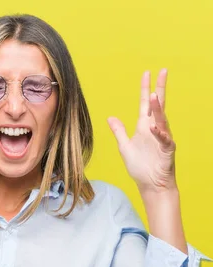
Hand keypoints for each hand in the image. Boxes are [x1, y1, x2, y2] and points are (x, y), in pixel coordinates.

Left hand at [107, 69, 176, 192]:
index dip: (145, 89)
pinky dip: (159, 133)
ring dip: (158, 108)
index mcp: (143, 127)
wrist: (150, 184)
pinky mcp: (167, 150)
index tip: (147, 74)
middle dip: (160, 88)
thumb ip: (119, 131)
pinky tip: (154, 127)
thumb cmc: (140, 167)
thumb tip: (111, 117)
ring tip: (155, 95)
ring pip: (161, 119)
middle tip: (163, 71)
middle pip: (158, 105)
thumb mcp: (124, 146)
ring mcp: (162, 138)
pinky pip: (164, 139)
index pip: (145, 104)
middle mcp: (154, 129)